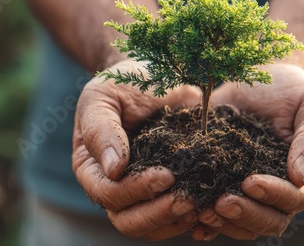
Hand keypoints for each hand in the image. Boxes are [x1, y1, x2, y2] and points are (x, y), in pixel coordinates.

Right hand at [72, 60, 201, 240]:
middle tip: (188, 199)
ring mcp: (143, 192)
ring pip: (154, 226)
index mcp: (92, 168)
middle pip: (129, 221)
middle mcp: (115, 187)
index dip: (135, 191)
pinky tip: (210, 207)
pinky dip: (193, 218)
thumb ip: (101, 129)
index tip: (166, 175)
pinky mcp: (170, 190)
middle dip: (158, 213)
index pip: (107, 194)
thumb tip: (113, 169)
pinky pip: (177, 218)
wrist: (158, 77)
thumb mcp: (104, 96)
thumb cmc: (126, 83)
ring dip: (177, 220)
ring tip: (202, 204)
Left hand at [193, 63, 303, 239]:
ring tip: (202, 211)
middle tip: (222, 203)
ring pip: (244, 224)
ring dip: (225, 223)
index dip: (274, 195)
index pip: (296, 198)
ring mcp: (250, 192)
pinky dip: (207, 223)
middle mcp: (280, 190)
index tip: (251, 181)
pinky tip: (192, 221)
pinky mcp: (225, 185)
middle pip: (270, 220)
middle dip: (246, 215)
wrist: (258, 80)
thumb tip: (300, 176)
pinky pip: (219, 214)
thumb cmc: (292, 91)